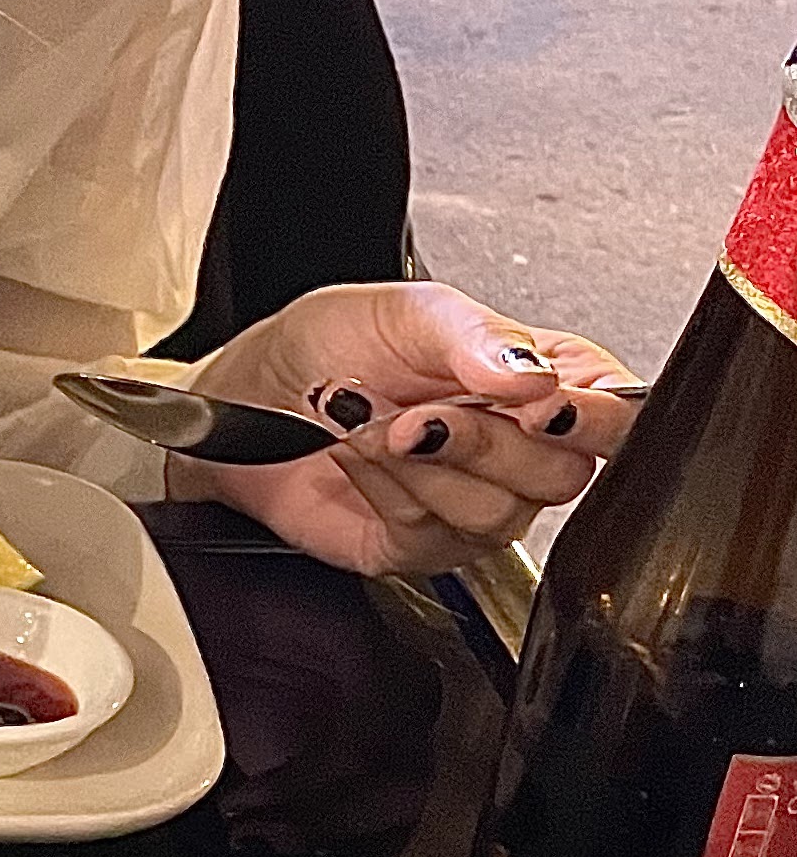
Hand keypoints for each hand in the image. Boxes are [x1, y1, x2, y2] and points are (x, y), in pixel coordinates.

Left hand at [169, 282, 643, 575]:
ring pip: (496, 514)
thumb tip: (533, 372)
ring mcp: (467, 503)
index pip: (614, 411)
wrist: (242, 396)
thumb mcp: (402, 310)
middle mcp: (512, 446)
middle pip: (560, 476)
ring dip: (425, 465)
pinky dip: (388, 490)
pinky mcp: (415, 546)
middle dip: (487, 442)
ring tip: (370, 422)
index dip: (594, 416)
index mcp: (535, 376)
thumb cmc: (324, 346)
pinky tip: (358, 456)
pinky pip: (430, 536)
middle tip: (421, 410)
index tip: (548, 403)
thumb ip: (474, 335)